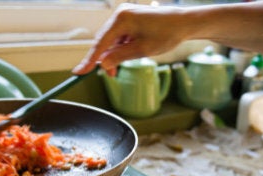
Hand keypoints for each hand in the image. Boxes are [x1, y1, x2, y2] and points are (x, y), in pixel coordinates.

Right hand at [72, 4, 190, 75]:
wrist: (184, 22)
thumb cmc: (166, 34)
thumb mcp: (142, 50)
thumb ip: (120, 57)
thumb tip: (102, 64)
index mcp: (121, 19)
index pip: (100, 43)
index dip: (89, 60)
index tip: (78, 72)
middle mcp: (120, 14)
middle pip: (104, 41)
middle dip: (106, 59)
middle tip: (112, 74)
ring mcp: (125, 14)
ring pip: (112, 40)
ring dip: (115, 54)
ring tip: (126, 63)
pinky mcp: (130, 18)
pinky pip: (119, 36)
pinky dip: (121, 47)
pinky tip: (132, 52)